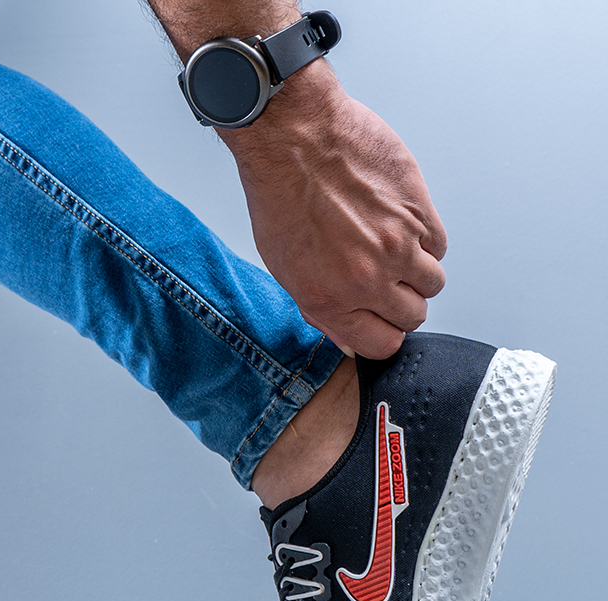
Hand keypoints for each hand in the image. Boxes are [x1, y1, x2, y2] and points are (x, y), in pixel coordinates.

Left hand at [221, 67, 446, 359]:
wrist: (294, 137)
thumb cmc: (280, 196)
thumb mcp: (285, 269)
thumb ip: (321, 308)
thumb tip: (348, 336)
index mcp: (329, 300)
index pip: (381, 345)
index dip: (383, 334)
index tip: (380, 322)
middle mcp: (367, 279)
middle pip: (412, 316)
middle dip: (401, 305)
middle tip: (387, 284)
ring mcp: (397, 245)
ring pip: (433, 283)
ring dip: (418, 273)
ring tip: (394, 251)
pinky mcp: (419, 210)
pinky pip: (439, 245)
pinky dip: (426, 242)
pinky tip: (402, 226)